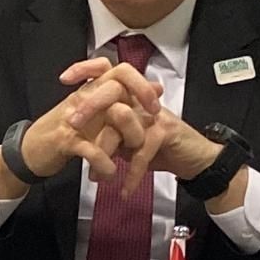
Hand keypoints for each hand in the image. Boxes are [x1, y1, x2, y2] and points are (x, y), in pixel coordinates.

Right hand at [0, 57, 164, 193]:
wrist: (30, 152)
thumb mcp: (96, 115)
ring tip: (136, 155)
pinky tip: (111, 174)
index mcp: (91, 90)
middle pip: (117, 79)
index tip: (154, 103)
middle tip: (154, 118)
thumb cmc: (65, 134)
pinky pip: (91, 149)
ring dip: (127, 134)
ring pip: (108, 112)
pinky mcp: (65, 140)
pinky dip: (104, 163)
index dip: (140, 81)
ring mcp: (73, 116)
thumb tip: (157, 88)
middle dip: (140, 94)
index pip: (118, 69)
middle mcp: (84, 97)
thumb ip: (124, 102)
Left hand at [56, 58, 230, 199]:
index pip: (108, 72)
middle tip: (71, 126)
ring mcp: (154, 114)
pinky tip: (123, 190)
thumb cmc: (159, 148)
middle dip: (89, 108)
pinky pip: (141, 152)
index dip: (86, 69)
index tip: (65, 78)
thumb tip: (80, 140)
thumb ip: (109, 133)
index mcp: (130, 97)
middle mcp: (141, 101)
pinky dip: (132, 175)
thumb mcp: (128, 140)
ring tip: (95, 176)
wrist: (194, 160)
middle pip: (111, 91)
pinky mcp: (165, 131)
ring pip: (122, 122)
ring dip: (106, 151)